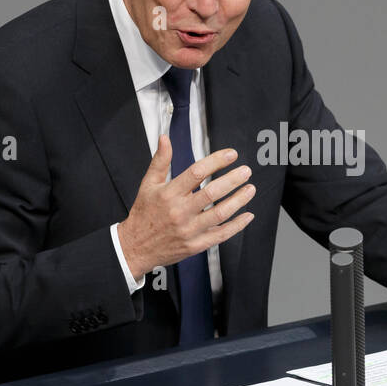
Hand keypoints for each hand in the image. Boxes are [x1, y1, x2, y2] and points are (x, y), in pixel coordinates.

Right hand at [119, 135, 255, 280]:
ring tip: (250, 189)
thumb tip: (165, 139)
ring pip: (220, 214)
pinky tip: (247, 215)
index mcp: (169, 194)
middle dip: (233, 180)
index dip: (216, 161)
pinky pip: (221, 235)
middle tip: (245, 172)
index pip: (197, 172)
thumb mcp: (148, 184)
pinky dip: (237, 225)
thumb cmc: (143, 214)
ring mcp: (189, 230)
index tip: (231, 154)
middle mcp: (180, 211)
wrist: (136, 247)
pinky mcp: (196, 245)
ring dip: (239, 200)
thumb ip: (160, 161)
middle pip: (212, 193)